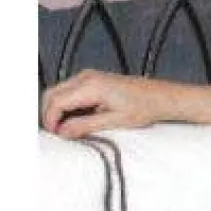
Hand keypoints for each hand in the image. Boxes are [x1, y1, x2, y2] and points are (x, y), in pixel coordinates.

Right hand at [40, 69, 173, 137]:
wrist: (162, 97)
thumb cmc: (144, 107)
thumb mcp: (114, 120)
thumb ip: (85, 126)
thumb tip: (63, 132)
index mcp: (91, 86)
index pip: (56, 102)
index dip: (50, 120)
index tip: (54, 134)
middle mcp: (87, 77)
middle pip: (52, 94)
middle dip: (48, 114)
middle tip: (55, 133)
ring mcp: (89, 76)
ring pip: (59, 91)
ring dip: (57, 109)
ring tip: (64, 128)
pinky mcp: (93, 79)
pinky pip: (70, 91)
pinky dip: (66, 104)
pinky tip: (74, 119)